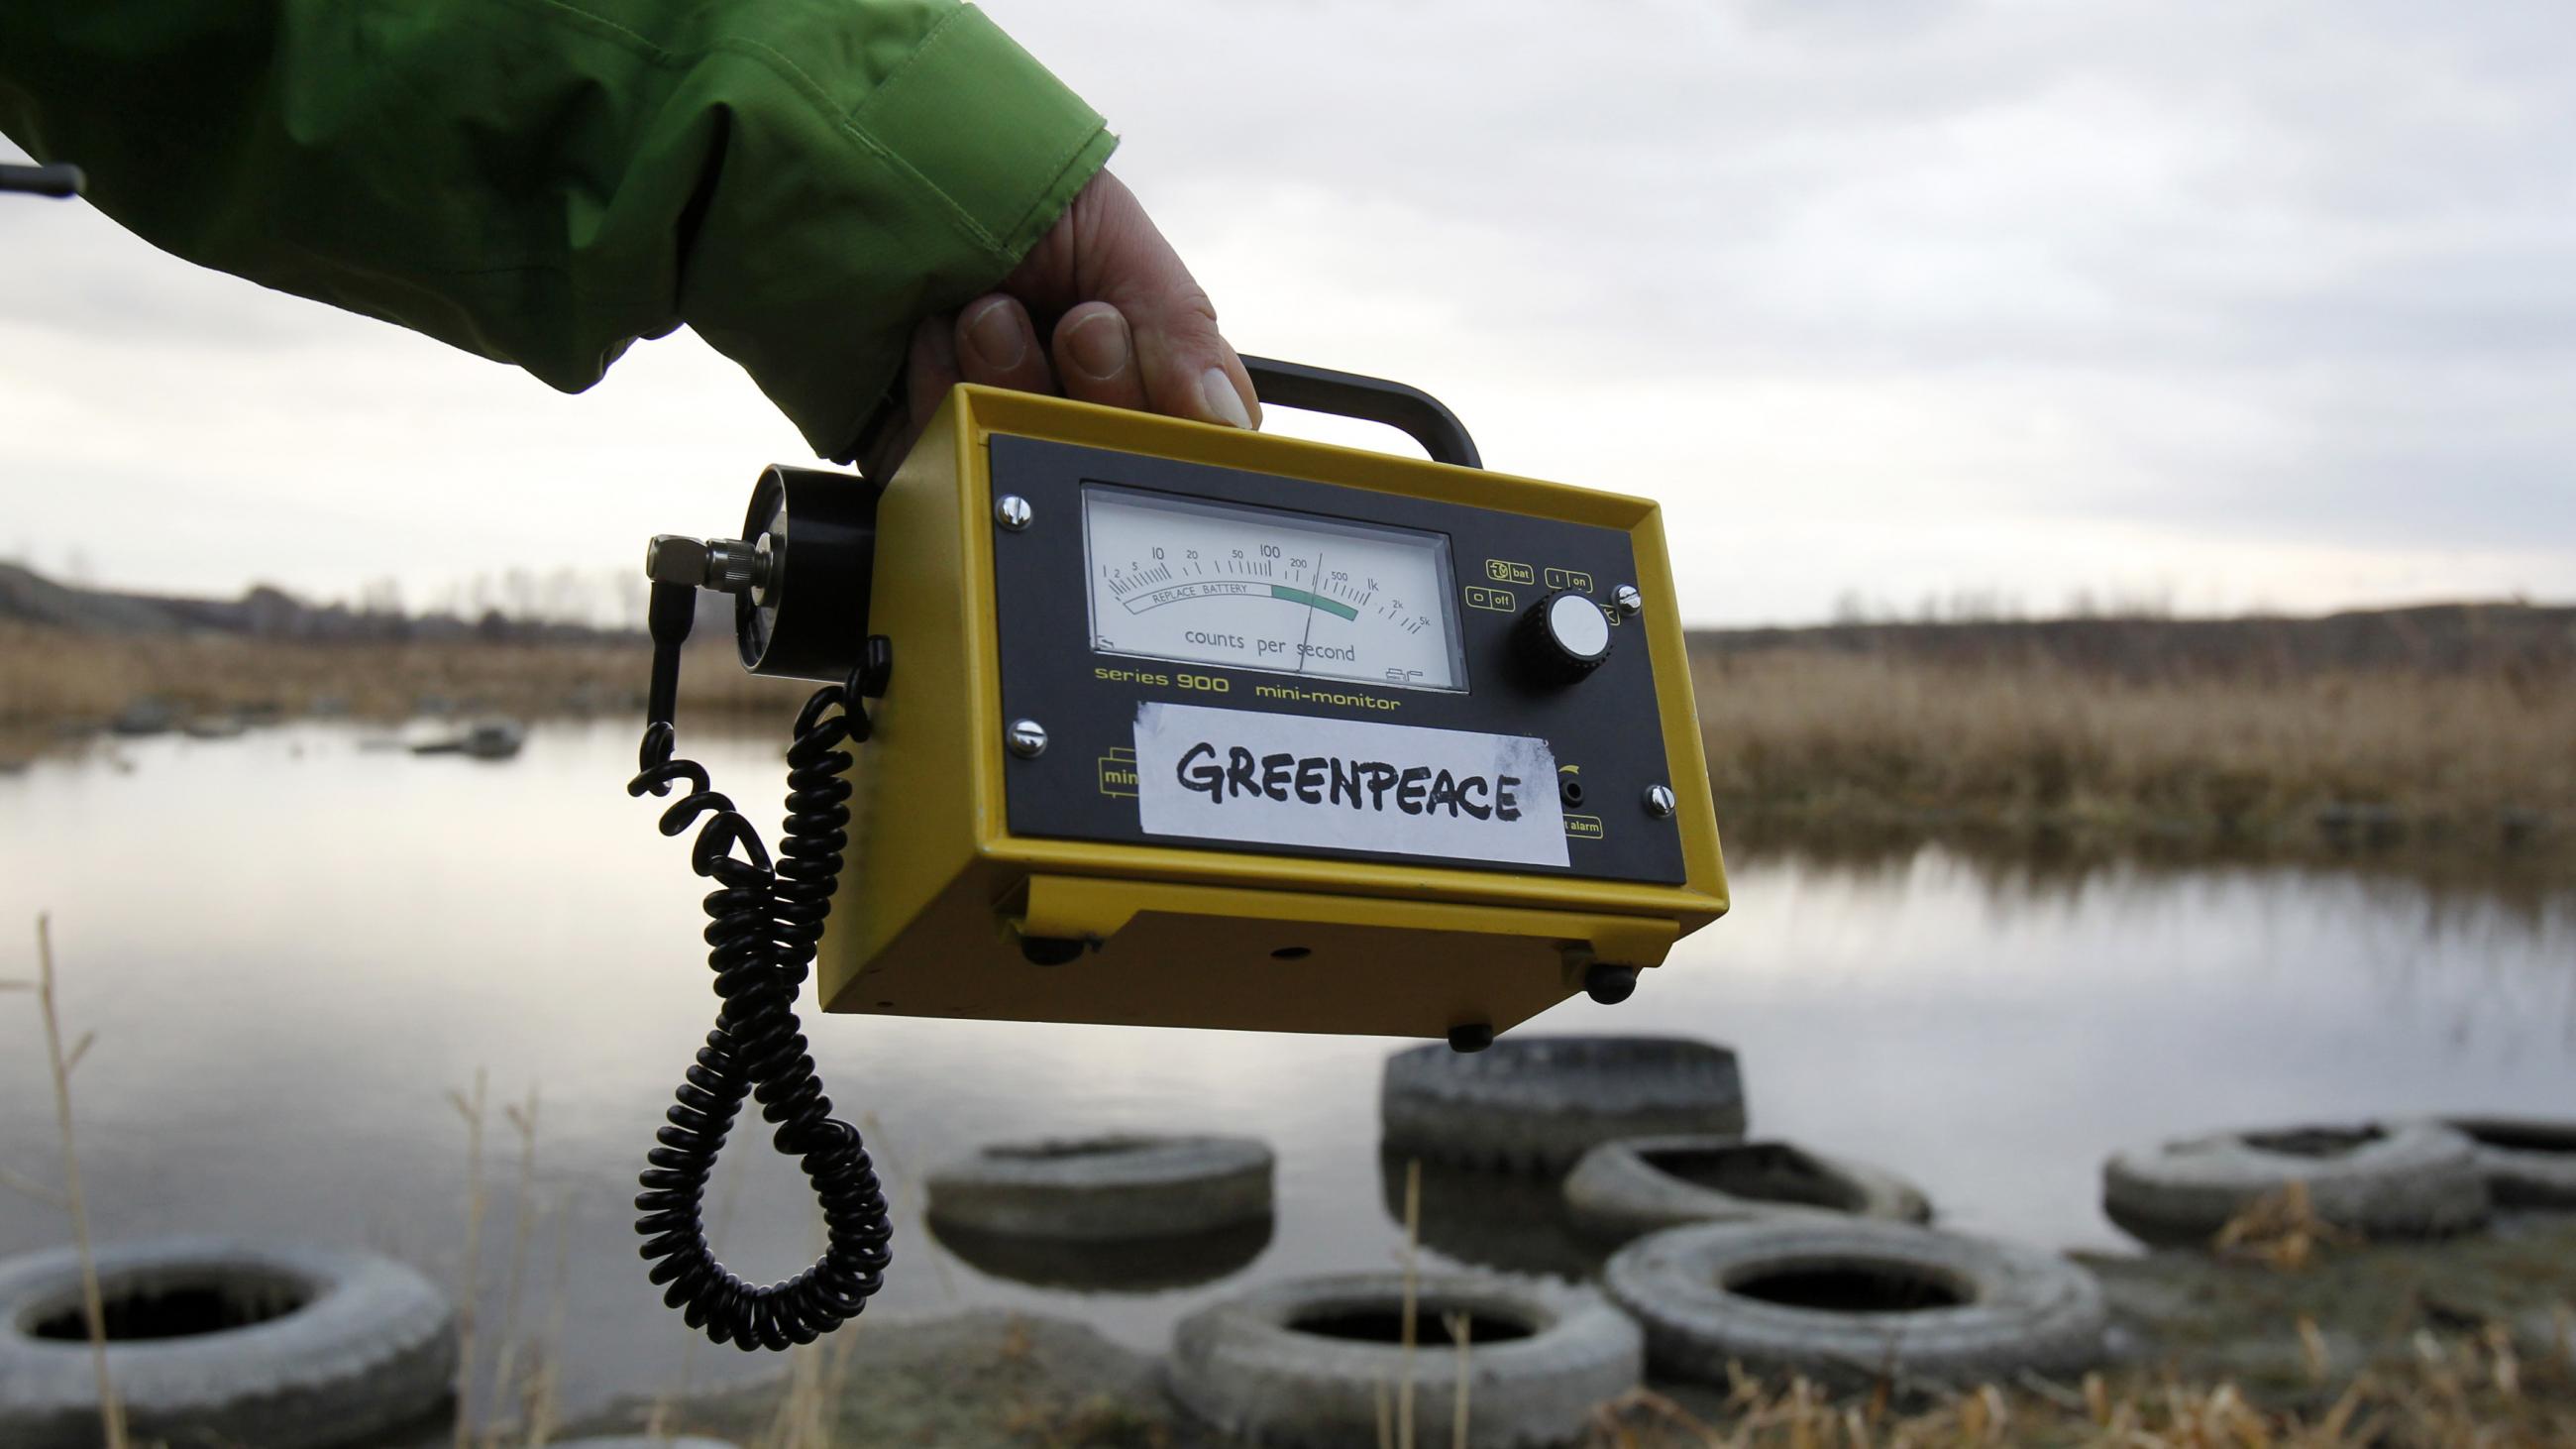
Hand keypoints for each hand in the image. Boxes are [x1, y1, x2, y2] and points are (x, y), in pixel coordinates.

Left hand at [865, 169, 1258, 477]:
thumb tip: (1228, 421)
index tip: (1108, 327)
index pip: (1189, 432)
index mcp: (1134, 355)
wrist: (848, 162)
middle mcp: (1071, 400)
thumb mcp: (1108, 232)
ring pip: (1035, 467)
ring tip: (978, 311)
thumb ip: (1180, 325)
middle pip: (1118, 461)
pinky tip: (927, 342)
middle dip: (1086, 380)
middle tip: (1059, 317)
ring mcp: (996, 430)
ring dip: (1008, 376)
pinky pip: (953, 472)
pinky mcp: (924, 457)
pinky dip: (940, 401)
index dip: (1162, 406)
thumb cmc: (986, 176)